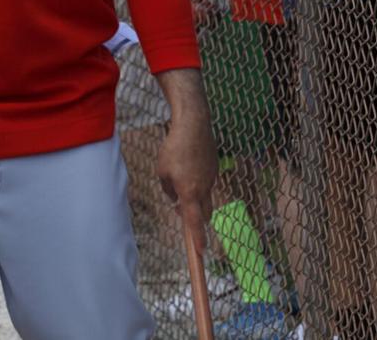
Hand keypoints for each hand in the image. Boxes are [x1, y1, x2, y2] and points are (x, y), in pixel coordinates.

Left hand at [156, 69, 217, 253]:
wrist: (194, 123)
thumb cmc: (174, 148)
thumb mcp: (162, 171)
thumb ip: (168, 189)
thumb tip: (174, 197)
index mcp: (190, 193)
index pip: (195, 223)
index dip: (198, 240)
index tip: (201, 253)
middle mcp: (204, 188)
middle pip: (205, 214)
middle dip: (197, 220)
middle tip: (181, 214)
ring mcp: (212, 177)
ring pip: (205, 196)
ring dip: (195, 198)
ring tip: (178, 181)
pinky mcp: (214, 166)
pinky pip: (206, 181)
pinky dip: (198, 182)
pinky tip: (187, 165)